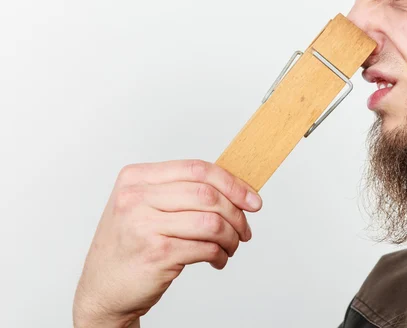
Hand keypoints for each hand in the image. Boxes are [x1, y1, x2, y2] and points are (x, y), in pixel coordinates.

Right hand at [73, 160, 262, 327]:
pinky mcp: (156, 253)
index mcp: (136, 177)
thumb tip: (234, 189)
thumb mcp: (144, 207)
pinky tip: (217, 259)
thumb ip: (180, 191)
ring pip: (211, 221)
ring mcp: (143, 225)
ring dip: (231, 237)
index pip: (196, 168)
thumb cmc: (130, 246)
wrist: (102, 290)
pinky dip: (220, 254)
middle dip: (236, 213)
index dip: (231, 183)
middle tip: (245, 229)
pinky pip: (205, 247)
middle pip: (207, 194)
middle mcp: (136, 197)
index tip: (252, 199)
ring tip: (230, 246)